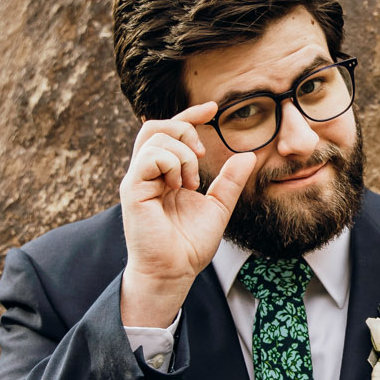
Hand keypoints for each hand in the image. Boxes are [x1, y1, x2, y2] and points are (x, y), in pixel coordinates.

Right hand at [119, 102, 254, 326]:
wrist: (175, 271)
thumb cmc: (189, 244)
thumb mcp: (217, 207)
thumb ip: (229, 182)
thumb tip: (247, 156)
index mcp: (163, 174)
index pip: (170, 132)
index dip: (189, 116)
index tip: (213, 108)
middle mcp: (147, 173)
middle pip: (156, 125)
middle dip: (184, 129)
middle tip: (201, 155)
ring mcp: (137, 180)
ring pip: (155, 137)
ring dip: (182, 154)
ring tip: (191, 182)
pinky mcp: (132, 189)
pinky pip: (150, 156)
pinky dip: (172, 164)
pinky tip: (179, 186)